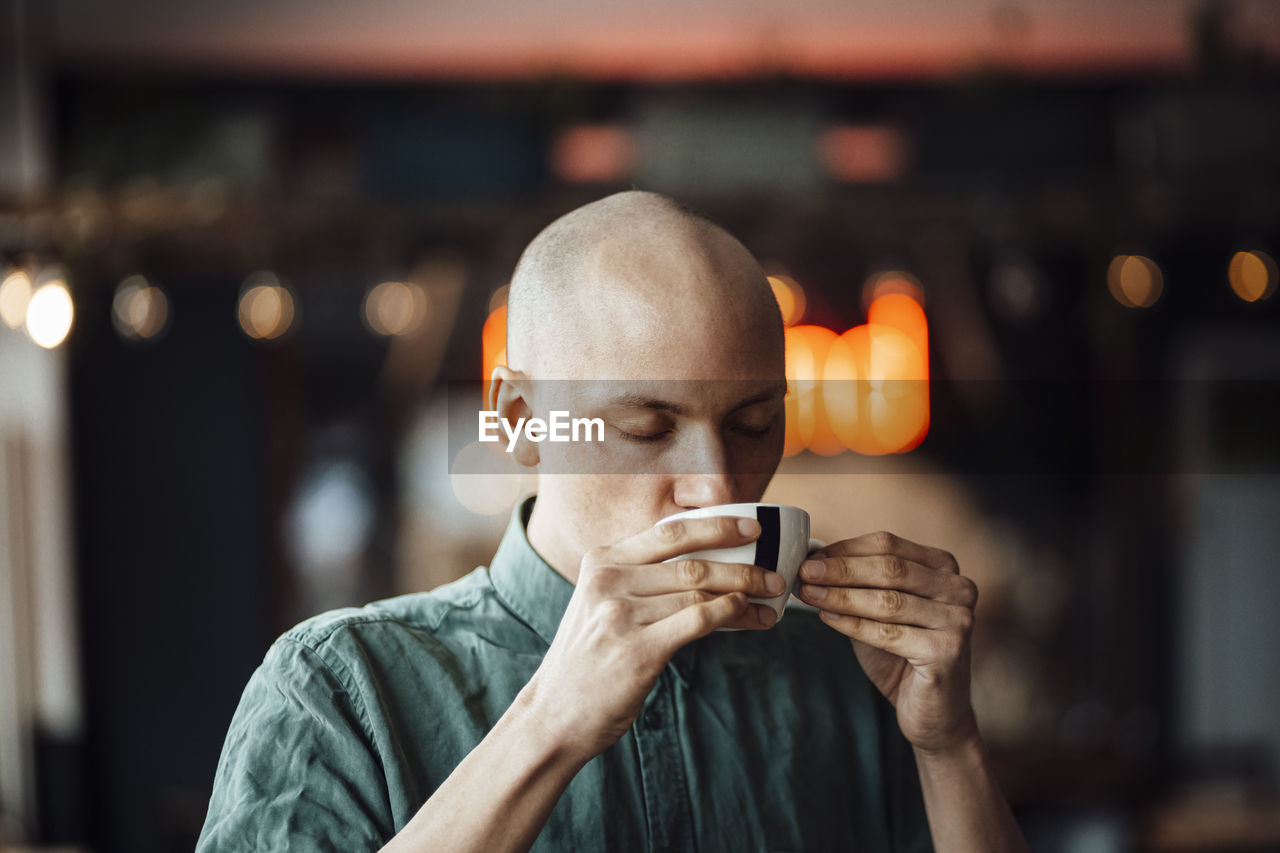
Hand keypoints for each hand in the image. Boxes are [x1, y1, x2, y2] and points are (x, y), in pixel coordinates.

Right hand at [521, 515, 784, 760]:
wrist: (555, 713)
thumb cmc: (589, 658)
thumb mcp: (601, 603)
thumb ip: (641, 579)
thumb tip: (709, 565)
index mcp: (602, 560)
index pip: (670, 532)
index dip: (716, 525)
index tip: (751, 527)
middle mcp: (608, 580)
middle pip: (692, 561)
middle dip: (743, 564)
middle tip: (775, 574)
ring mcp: (621, 615)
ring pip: (700, 591)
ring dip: (745, 595)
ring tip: (770, 601)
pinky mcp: (638, 650)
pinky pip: (697, 620)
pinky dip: (731, 615)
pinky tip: (749, 617)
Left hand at [795, 531, 979, 754]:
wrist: (933, 712)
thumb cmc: (902, 656)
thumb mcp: (879, 611)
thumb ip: (856, 585)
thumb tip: (812, 560)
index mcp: (943, 567)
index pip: (888, 545)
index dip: (845, 550)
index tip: (810, 558)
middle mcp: (959, 588)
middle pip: (889, 569)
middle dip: (840, 570)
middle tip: (804, 573)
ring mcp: (958, 619)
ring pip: (888, 601)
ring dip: (841, 596)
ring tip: (808, 595)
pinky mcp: (948, 651)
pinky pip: (890, 634)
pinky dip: (854, 625)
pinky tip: (828, 618)